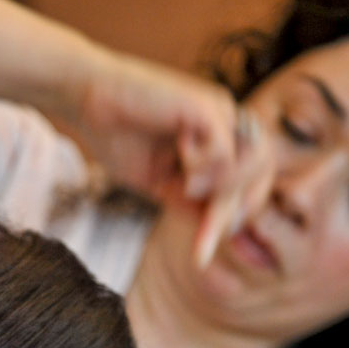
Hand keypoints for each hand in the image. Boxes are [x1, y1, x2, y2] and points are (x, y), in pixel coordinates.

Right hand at [71, 51, 274, 269]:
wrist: (85, 99)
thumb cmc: (116, 135)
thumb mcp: (157, 182)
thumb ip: (187, 202)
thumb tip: (220, 230)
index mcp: (217, 138)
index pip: (250, 179)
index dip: (237, 215)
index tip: (207, 248)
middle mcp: (226, 121)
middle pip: (263, 170)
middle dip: (237, 209)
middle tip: (209, 235)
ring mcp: (220, 111)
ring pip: (254, 161)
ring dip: (222, 190)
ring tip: (186, 188)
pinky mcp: (206, 106)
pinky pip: (225, 151)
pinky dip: (203, 167)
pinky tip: (180, 161)